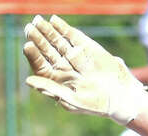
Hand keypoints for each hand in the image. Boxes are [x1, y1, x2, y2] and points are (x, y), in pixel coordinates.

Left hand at [23, 14, 146, 125]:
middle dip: (38, 39)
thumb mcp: (70, 99)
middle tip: (29, 28)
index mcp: (57, 81)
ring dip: (47, 31)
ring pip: (57, 41)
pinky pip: (71, 35)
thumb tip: (28, 81)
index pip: (41, 65)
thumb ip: (50, 89)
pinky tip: (53, 20)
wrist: (119, 96)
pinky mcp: (86, 47)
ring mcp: (74, 56)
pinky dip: (62, 28)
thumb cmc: (94, 103)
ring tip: (37, 21)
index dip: (34, 55)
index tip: (28, 45)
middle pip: (47, 50)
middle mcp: (64, 67)